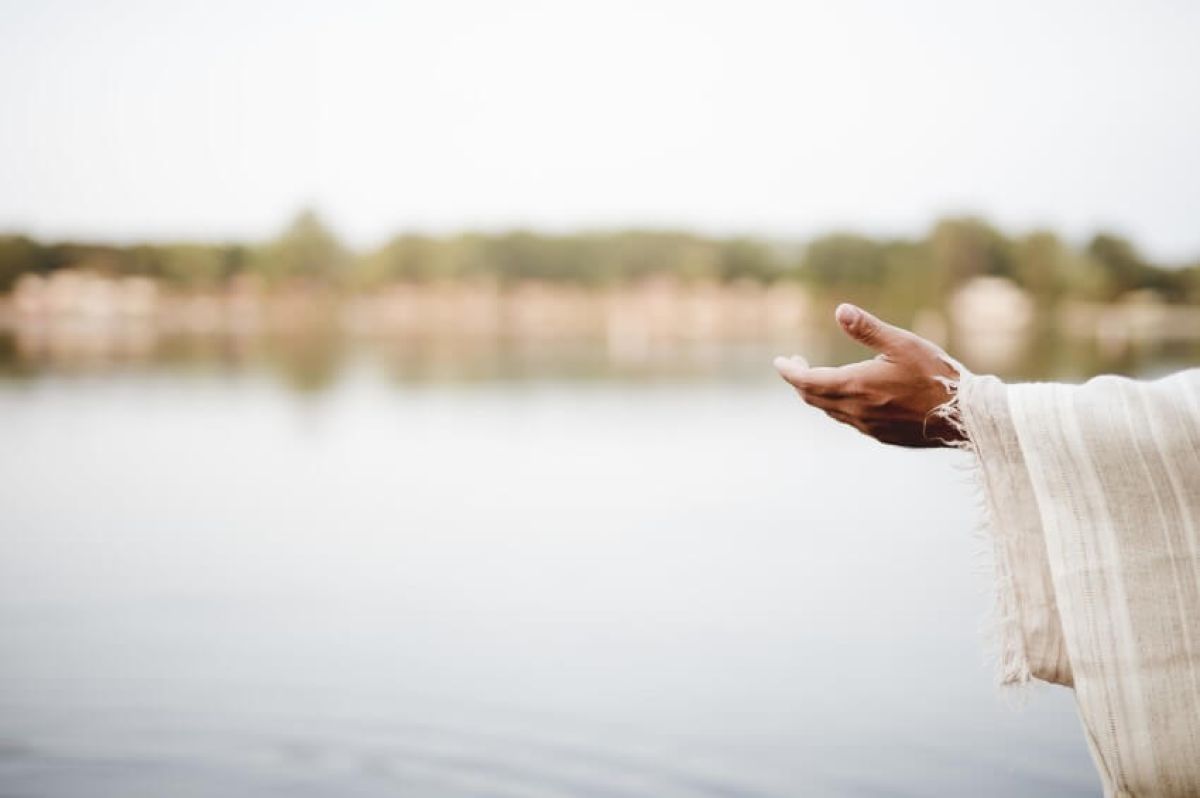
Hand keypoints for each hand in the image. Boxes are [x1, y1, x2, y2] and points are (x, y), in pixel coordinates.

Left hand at [774, 304, 963, 447]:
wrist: (965, 417)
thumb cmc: (936, 376)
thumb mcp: (902, 343)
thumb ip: (868, 329)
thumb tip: (840, 310)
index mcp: (855, 386)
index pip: (806, 382)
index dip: (789, 372)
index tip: (779, 362)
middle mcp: (856, 411)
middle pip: (813, 398)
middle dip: (800, 381)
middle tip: (797, 364)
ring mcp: (868, 426)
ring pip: (830, 411)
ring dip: (818, 394)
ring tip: (820, 376)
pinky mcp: (881, 436)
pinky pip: (848, 421)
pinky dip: (837, 406)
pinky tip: (849, 395)